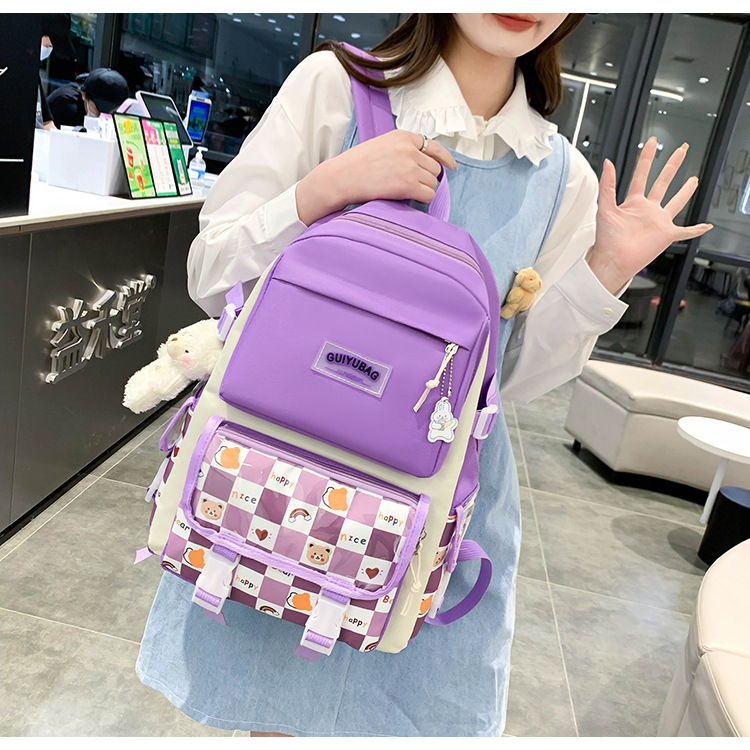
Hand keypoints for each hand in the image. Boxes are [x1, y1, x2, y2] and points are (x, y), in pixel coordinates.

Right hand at [296, 130, 457, 225]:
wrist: (341, 177)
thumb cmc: (357, 165)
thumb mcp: (382, 146)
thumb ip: (403, 150)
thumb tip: (423, 164)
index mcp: (404, 136)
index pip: (434, 147)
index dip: (445, 159)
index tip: (451, 167)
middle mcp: (409, 149)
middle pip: (435, 168)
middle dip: (428, 178)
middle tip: (413, 186)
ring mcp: (410, 166)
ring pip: (433, 182)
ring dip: (424, 189)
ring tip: (406, 192)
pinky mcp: (408, 184)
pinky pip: (428, 195)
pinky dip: (423, 200)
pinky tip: (410, 199)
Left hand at [588, 137, 712, 294]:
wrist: (613, 261)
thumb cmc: (605, 240)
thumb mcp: (604, 208)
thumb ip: (607, 186)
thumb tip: (607, 163)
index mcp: (633, 203)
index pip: (641, 175)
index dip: (647, 159)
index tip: (652, 143)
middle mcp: (647, 210)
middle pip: (662, 183)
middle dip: (672, 166)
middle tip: (681, 152)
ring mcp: (658, 222)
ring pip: (676, 203)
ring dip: (685, 192)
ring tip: (693, 180)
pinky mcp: (666, 235)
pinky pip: (685, 231)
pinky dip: (696, 230)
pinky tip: (705, 226)